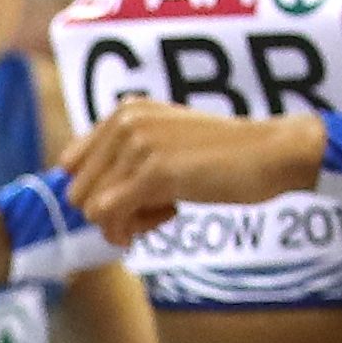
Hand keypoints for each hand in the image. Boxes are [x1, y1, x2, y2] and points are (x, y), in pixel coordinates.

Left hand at [62, 100, 316, 242]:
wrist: (270, 153)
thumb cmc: (223, 157)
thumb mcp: (166, 143)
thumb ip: (126, 157)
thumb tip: (82, 198)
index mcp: (125, 112)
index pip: (71, 165)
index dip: (98, 192)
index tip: (132, 198)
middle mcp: (125, 121)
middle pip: (78, 191)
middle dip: (110, 211)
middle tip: (152, 209)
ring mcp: (137, 144)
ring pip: (91, 208)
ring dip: (125, 222)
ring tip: (164, 210)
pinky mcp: (153, 172)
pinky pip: (110, 217)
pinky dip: (132, 230)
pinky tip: (168, 216)